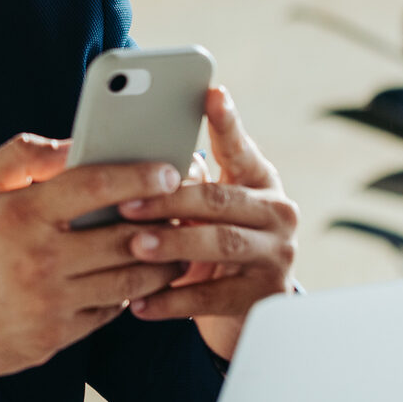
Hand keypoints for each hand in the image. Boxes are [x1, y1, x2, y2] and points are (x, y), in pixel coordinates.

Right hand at [0, 135, 187, 386]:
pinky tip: (136, 276)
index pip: (93, 187)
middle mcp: (38, 261)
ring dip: (159, 260)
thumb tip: (70, 143)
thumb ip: (20, 156)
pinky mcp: (54, 337)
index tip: (168, 168)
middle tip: (184, 205)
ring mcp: (49, 304)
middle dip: (164, 219)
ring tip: (173, 242)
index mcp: (20, 217)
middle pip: (125, 237)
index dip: (138, 174)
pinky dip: (129, 292)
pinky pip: (109, 311)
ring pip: (128, 280)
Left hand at [115, 86, 297, 360]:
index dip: (227, 121)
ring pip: (221, 244)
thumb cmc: (211, 241)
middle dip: (169, 201)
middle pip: (220, 200)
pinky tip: (140, 303)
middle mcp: (276, 212)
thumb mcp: (204, 209)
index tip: (212, 92)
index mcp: (259, 180)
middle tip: (125, 204)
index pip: (240, 147)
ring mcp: (276, 255)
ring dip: (173, 244)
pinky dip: (173, 300)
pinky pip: (213, 297)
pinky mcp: (263, 297)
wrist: (245, 309)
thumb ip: (183, 183)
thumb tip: (134, 164)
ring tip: (134, 246)